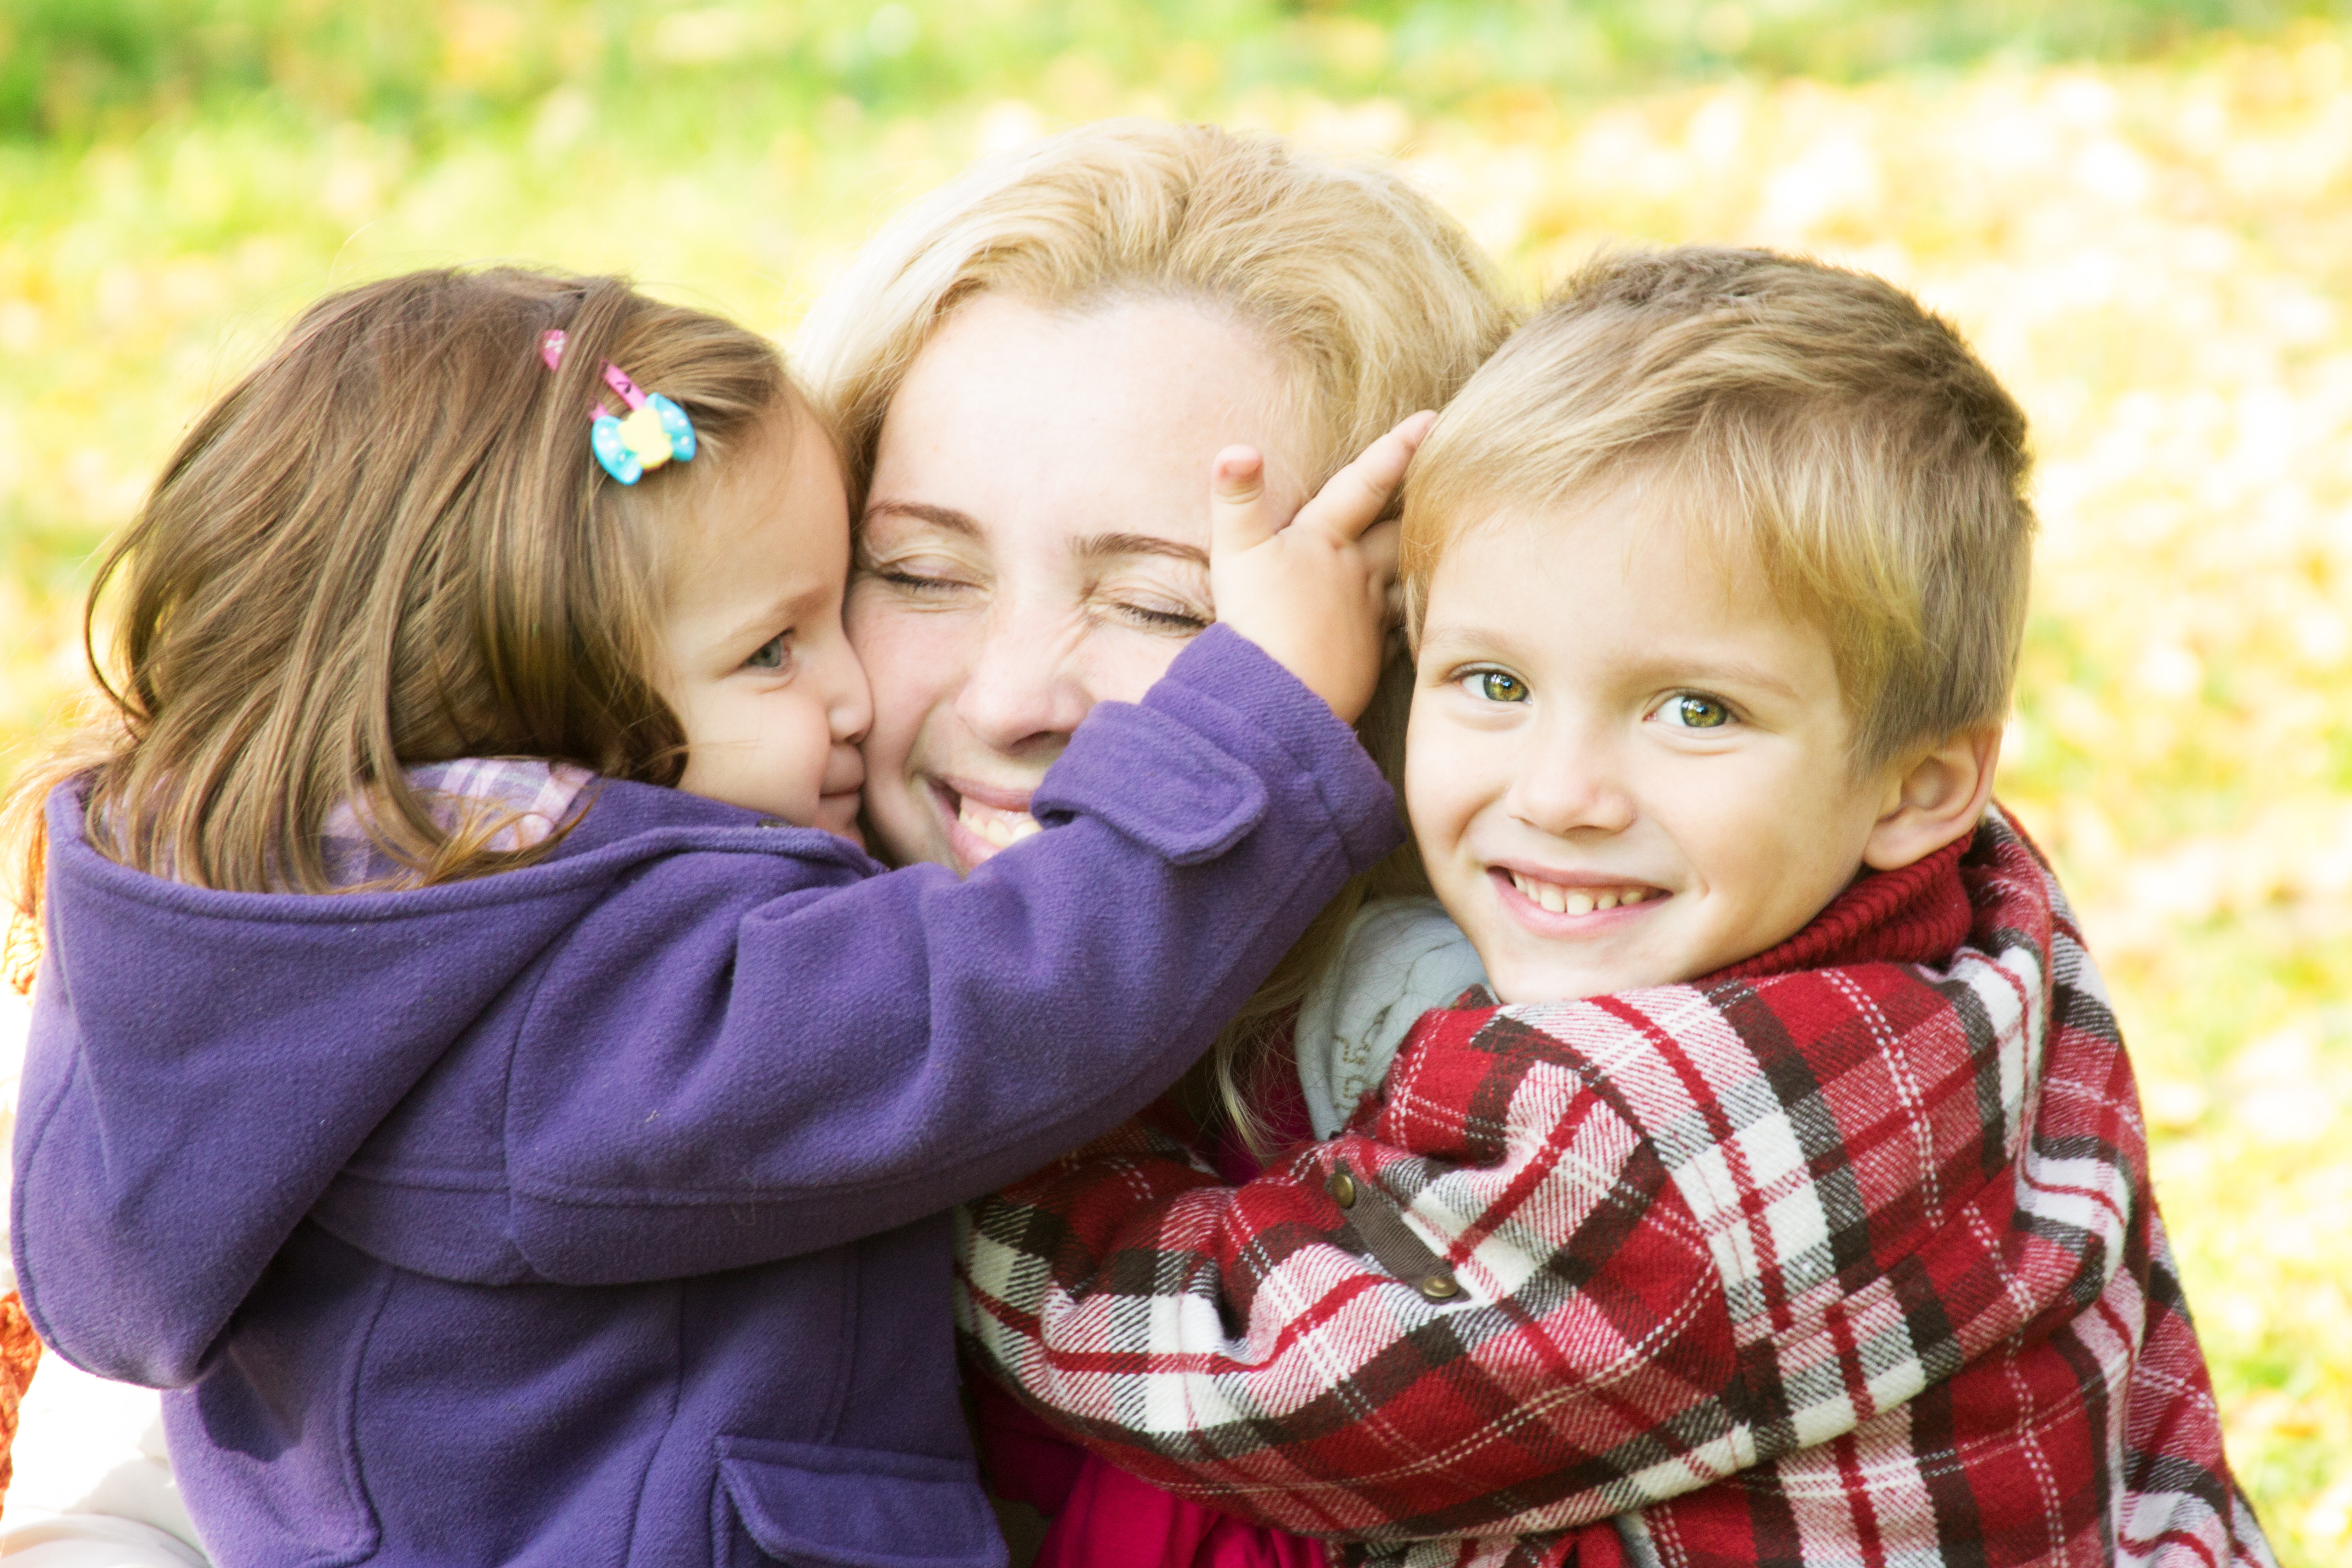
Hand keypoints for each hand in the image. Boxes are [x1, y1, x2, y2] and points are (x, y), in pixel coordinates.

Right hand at [1209, 411, 1434, 722]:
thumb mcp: (1235, 552)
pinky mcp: (1371, 658)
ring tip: (1442, 550)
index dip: (1398, 449)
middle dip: (1420, 508)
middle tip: (1449, 485)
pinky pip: (1400, 631)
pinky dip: (1410, 618)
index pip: (1367, 483)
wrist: (1275, 697)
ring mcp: (1369, 617)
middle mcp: (1357, 573)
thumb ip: (1236, 497)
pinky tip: (1417, 618)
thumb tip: (1237, 448)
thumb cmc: (1255, 622)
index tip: (1432, 420)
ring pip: (1407, 580)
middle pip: (1399, 532)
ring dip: (1420, 564)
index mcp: (1326, 540)